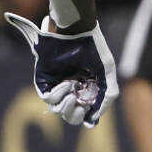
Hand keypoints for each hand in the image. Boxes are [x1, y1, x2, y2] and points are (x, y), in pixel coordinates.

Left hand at [5, 13, 119, 126]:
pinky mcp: (44, 80)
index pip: (86, 110)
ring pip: (58, 109)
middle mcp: (72, 87)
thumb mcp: (107, 71)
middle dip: (75, 115)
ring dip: (67, 105)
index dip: (87, 116)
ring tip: (73, 93)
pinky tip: (67, 84)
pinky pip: (48, 98)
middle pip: (70, 114)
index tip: (90, 118)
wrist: (75, 31)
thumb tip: (94, 119)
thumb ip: (107, 95)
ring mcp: (57, 84)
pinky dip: (58, 95)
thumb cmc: (93, 49)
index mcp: (88, 86)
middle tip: (80, 108)